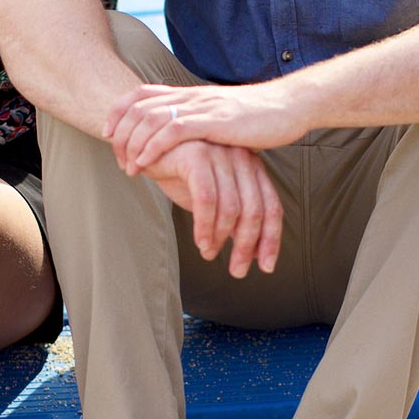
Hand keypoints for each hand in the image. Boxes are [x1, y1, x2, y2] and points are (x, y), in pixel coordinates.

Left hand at [105, 80, 307, 171]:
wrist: (289, 106)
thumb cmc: (257, 118)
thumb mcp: (219, 117)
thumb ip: (198, 123)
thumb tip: (181, 138)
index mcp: (189, 93)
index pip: (140, 93)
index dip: (118, 111)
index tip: (107, 133)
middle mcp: (190, 96)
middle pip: (138, 106)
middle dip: (119, 132)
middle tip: (115, 158)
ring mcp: (201, 106)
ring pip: (150, 118)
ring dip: (132, 144)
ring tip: (127, 168)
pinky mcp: (214, 120)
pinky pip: (173, 130)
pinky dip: (152, 147)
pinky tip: (143, 164)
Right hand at [142, 139, 282, 278]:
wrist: (146, 148)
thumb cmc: (180, 173)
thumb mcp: (213, 198)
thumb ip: (233, 218)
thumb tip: (251, 251)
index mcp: (252, 167)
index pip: (272, 207)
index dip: (271, 240)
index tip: (266, 267)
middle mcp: (242, 158)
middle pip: (255, 211)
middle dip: (246, 247)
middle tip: (236, 271)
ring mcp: (221, 154)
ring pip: (231, 208)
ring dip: (220, 239)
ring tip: (208, 254)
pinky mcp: (198, 156)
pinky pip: (207, 199)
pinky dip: (205, 226)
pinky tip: (199, 241)